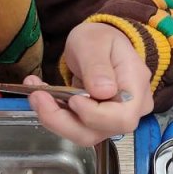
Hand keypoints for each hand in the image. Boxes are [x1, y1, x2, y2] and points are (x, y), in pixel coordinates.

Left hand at [26, 21, 152, 145]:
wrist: (98, 46)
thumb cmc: (101, 39)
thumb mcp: (95, 42)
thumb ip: (98, 66)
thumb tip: (103, 92)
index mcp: (136, 89)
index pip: (121, 118)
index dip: (94, 115)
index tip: (72, 98)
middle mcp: (129, 111)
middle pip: (99, 132)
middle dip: (62, 120)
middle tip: (38, 95)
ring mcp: (112, 120)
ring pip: (82, 134)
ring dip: (54, 118)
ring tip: (36, 94)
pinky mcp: (95, 123)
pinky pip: (74, 127)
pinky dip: (54, 115)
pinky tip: (42, 96)